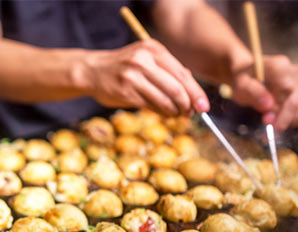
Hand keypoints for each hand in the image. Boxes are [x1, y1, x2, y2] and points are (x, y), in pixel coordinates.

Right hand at [80, 39, 209, 115]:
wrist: (93, 70)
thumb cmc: (125, 66)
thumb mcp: (147, 59)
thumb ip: (168, 70)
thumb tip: (193, 91)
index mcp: (153, 49)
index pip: (182, 74)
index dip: (196, 92)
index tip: (204, 106)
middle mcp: (143, 61)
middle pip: (176, 88)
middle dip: (187, 105)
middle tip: (190, 114)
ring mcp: (133, 76)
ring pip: (164, 99)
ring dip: (174, 111)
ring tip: (177, 115)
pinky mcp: (125, 92)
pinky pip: (150, 106)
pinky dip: (161, 112)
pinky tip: (164, 114)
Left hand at [230, 55, 297, 130]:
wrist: (244, 70)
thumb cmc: (240, 76)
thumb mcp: (239, 82)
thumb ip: (253, 92)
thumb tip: (268, 106)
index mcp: (281, 69)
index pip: (292, 97)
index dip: (285, 117)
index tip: (272, 130)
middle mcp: (294, 75)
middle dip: (287, 121)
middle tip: (267, 131)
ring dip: (296, 121)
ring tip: (276, 125)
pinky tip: (292, 124)